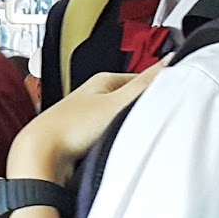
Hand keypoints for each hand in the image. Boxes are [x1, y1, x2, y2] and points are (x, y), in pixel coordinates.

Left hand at [8, 62, 165, 182]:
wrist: (42, 156)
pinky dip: (120, 141)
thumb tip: (171, 61)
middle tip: (157, 122)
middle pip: (134, 100)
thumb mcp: (117, 103)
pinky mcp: (87, 136)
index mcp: (103, 80)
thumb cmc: (70, 128)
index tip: (176, 99)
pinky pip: (113, 136)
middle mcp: (95, 95)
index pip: (143, 78)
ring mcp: (90, 116)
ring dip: (133, 128)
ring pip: (123, 119)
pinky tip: (122, 149)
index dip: (161, 89)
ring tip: (136, 137)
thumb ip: (145, 84)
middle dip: (147, 110)